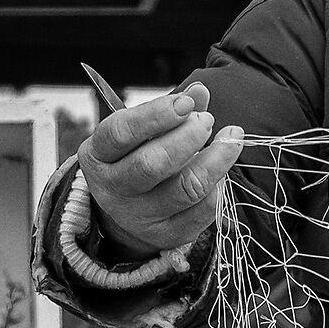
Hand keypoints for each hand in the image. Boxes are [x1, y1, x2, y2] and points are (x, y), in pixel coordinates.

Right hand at [79, 83, 242, 255]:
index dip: (156, 115)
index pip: (121, 132)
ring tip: (230, 139)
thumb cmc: (137, 156)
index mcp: (98, 155)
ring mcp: (138, 216)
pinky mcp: (166, 235)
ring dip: (215, 160)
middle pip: (152, 164)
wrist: (128, 210)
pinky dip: (219, 187)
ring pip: (184, 189)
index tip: (187, 103)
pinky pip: (202, 211)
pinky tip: (222, 170)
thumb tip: (200, 92)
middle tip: (207, 120)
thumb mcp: (141, 131)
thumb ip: (170, 110)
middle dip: (188, 137)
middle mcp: (112, 189)